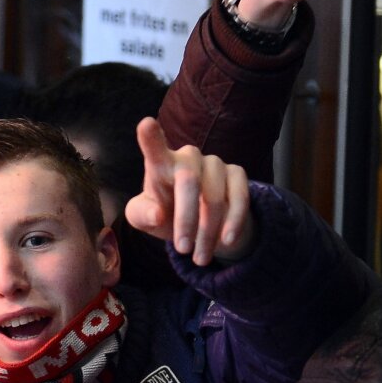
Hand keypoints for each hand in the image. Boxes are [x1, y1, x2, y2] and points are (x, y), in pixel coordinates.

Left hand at [125, 117, 253, 265]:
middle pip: (188, 182)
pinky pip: (239, 198)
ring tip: (200, 257)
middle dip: (186, 220)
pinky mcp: (237, 174)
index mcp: (160, 164)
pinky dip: (233, 223)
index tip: (146, 124)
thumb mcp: (144, 219)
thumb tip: (158, 213)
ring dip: (207, 231)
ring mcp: (214, 163)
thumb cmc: (163, 214)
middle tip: (182, 250)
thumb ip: (142, 215)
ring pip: (214, 197)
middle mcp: (188, 156)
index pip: (154, 150)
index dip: (151, 138)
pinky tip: (226, 241)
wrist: (196, 222)